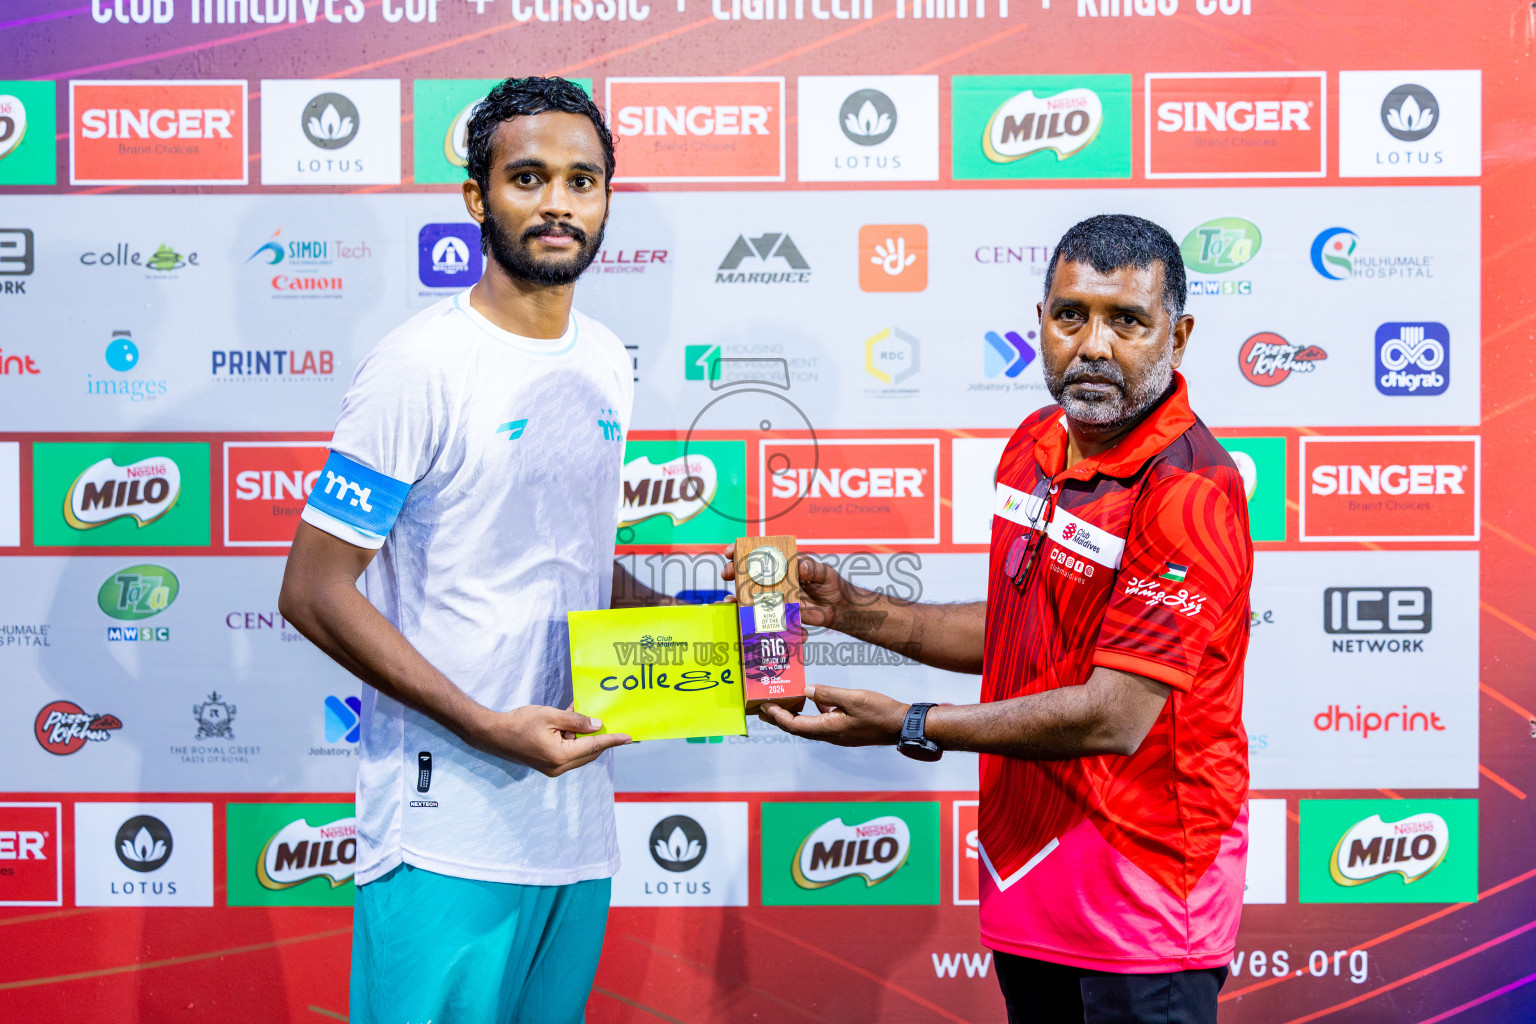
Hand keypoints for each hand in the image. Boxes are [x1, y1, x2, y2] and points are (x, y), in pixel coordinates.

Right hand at [470, 705, 631, 777]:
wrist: (493, 734)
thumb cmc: (520, 722)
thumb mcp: (550, 716)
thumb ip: (576, 721)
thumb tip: (598, 725)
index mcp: (560, 755)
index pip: (594, 747)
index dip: (613, 740)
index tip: (629, 737)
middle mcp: (558, 767)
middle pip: (589, 752)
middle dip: (598, 737)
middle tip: (608, 721)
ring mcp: (552, 768)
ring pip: (579, 753)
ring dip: (582, 736)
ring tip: (578, 715)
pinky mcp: (547, 765)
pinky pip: (568, 752)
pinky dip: (572, 739)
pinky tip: (568, 723)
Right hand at [720, 544, 847, 628]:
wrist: (839, 609)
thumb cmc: (831, 584)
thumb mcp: (824, 573)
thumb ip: (813, 569)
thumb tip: (801, 566)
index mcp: (783, 564)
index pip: (760, 554)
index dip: (742, 551)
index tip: (730, 552)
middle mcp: (776, 579)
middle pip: (749, 574)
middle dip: (734, 572)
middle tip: (727, 574)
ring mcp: (775, 597)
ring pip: (750, 596)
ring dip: (737, 598)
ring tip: (730, 600)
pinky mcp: (779, 614)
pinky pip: (764, 616)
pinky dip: (754, 619)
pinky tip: (747, 622)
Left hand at [756, 684, 908, 746]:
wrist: (901, 725)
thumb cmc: (881, 712)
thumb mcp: (854, 698)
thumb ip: (829, 694)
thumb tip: (806, 691)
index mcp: (829, 729)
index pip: (795, 725)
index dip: (778, 717)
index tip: (764, 707)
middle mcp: (830, 735)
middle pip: (798, 729)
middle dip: (779, 720)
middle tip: (762, 710)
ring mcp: (838, 734)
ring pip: (808, 727)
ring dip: (793, 717)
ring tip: (781, 705)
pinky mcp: (845, 730)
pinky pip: (821, 723)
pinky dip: (812, 713)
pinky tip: (813, 701)